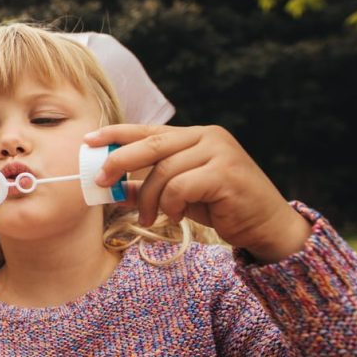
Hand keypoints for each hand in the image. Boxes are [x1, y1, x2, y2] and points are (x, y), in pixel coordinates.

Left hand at [85, 124, 310, 262]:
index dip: (116, 134)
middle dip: (119, 162)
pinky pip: (182, 185)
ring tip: (151, 217)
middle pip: (150, 145)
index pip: (148, 130)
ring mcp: (219, 151)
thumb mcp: (179, 196)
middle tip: (101, 182)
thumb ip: (150, 187)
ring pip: (164, 170)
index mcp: (194, 136)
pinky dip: (171, 203)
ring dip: (150, 198)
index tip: (89, 140)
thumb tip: (115, 189)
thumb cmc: (222, 207)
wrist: (267, 226)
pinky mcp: (226, 172)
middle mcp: (207, 137)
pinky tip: (175, 216)